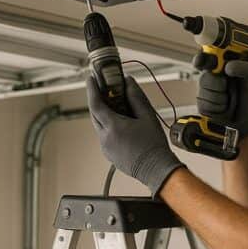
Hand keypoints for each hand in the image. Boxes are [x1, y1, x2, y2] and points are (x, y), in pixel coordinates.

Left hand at [86, 76, 184, 195]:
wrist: (156, 169)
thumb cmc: (154, 146)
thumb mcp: (147, 117)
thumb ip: (136, 97)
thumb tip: (128, 82)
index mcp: (113, 127)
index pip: (95, 104)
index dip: (92, 89)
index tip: (90, 79)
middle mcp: (105, 138)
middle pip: (95, 114)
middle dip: (98, 100)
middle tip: (104, 89)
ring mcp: (105, 148)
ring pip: (99, 126)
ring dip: (104, 114)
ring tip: (117, 106)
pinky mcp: (109, 154)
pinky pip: (104, 136)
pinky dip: (109, 127)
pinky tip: (122, 124)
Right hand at [195, 59, 247, 139]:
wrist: (242, 120)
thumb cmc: (246, 97)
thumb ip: (245, 68)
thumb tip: (229, 66)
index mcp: (221, 67)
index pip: (205, 58)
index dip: (201, 59)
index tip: (202, 62)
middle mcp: (210, 78)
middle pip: (204, 77)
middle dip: (217, 84)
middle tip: (226, 86)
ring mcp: (204, 92)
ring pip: (204, 92)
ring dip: (220, 98)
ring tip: (227, 99)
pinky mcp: (201, 105)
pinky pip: (205, 104)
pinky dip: (217, 107)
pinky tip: (222, 107)